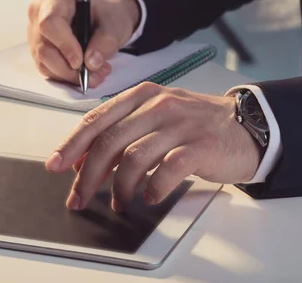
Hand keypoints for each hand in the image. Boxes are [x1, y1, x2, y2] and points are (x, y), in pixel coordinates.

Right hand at [27, 0, 139, 87]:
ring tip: (95, 74)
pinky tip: (84, 73)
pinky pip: (47, 68)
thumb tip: (91, 63)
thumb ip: (105, 42)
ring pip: (44, 62)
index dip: (64, 45)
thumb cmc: (106, 13)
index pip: (49, 23)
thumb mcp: (114, 23)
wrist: (103, 16)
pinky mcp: (38, 49)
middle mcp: (39, 14)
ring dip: (70, 75)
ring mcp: (36, 33)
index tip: (80, 62)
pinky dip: (66, 76)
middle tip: (94, 74)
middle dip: (69, 68)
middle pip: (44, 48)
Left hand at [44, 82, 260, 210]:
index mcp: (141, 96)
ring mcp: (179, 124)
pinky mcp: (200, 145)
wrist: (246, 124)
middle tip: (78, 198)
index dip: (72, 145)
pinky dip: (153, 188)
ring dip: (119, 188)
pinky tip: (149, 198)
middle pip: (109, 141)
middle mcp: (157, 105)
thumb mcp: (154, 117)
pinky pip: (167, 169)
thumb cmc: (193, 124)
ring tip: (118, 205)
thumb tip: (85, 161)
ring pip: (133, 158)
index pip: (96, 119)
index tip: (55, 165)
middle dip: (87, 175)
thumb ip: (122, 132)